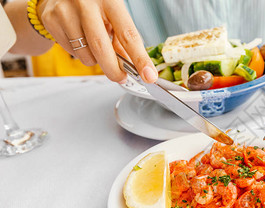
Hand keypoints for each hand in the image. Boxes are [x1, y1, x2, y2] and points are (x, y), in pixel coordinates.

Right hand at [37, 0, 157, 82]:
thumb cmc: (93, 5)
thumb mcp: (113, 15)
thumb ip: (123, 40)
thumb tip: (135, 67)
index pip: (128, 35)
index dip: (140, 59)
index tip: (149, 75)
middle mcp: (86, 3)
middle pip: (102, 48)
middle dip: (114, 70)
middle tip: (121, 77)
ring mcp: (66, 11)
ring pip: (86, 55)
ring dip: (96, 60)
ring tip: (95, 44)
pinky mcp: (51, 20)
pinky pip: (72, 53)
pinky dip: (81, 53)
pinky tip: (80, 38)